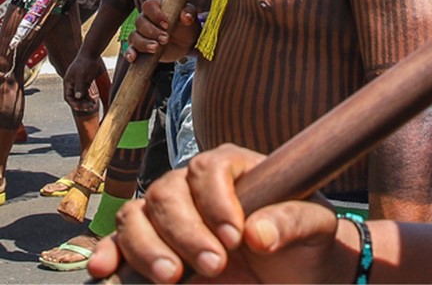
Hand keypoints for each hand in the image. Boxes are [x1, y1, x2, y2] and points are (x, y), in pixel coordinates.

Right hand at [63, 52, 105, 113]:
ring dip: (85, 102)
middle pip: (75, 98)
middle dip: (81, 104)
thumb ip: (79, 86)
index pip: (68, 97)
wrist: (91, 54)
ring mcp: (79, 83)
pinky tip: (94, 100)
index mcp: (68, 83)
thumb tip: (78, 97)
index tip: (79, 107)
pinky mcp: (85, 82)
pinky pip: (86, 93)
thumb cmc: (85, 63)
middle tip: (89, 107)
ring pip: (81, 96)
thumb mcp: (82, 75)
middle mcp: (72, 84)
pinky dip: (89, 97)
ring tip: (93, 105)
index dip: (73, 103)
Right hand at [87, 144, 356, 283]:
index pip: (210, 168)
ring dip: (147, 247)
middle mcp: (193, 186)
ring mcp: (168, 217)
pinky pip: (118, 244)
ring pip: (136, 216)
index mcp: (233, 168)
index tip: (237, 237)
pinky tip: (106, 270)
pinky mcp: (151, 249)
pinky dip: (109, 254)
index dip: (217, 201)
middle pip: (167, 192)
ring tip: (172, 278)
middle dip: (186, 232)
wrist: (294, 276)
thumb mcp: (314, 228)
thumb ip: (292, 222)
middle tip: (215, 267)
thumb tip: (258, 233)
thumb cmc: (305, 242)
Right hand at [127, 0, 197, 63]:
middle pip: (140, 22)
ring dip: (143, 43)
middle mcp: (145, 19)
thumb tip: (186, 17)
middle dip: (152, 32)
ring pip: (134, 36)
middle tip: (166, 39)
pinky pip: (129, 49)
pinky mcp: (138, 48)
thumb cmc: (186, 26)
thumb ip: (188, 14)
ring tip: (156, 48)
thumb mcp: (190, 19)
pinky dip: (130, 53)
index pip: (149, 5)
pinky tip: (133, 57)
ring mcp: (140, 34)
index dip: (156, 14)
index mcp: (156, 7)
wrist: (185, 44)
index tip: (167, 24)